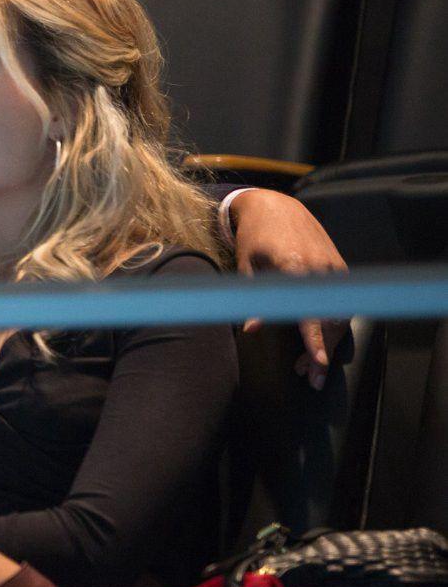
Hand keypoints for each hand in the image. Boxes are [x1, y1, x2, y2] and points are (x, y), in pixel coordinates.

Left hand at [230, 189, 348, 390]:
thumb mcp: (246, 267)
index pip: (309, 312)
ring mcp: (334, 269)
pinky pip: (341, 304)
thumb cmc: (254, 238)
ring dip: (328, 343)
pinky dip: (332, 325)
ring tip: (310, 367)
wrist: (276, 207)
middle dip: (322, 352)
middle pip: (329, 320)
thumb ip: (253, 299)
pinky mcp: (339, 269)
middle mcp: (321, 269)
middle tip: (310, 379)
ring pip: (339, 315)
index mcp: (296, 267)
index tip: (317, 363)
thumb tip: (251, 330)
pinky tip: (319, 342)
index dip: (314, 341)